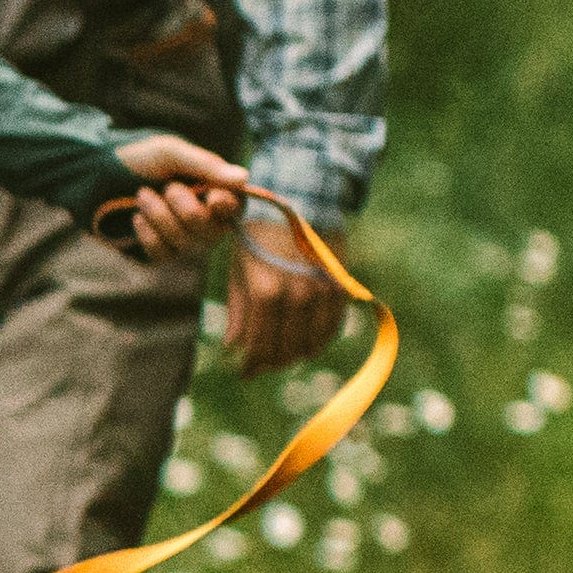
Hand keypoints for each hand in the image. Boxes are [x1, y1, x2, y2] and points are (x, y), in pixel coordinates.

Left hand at [113, 134, 248, 256]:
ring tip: (141, 195)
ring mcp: (182, 240)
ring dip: (159, 216)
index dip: (225, 206)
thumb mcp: (170, 152)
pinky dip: (148, 235)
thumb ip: (205, 166)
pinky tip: (137, 219)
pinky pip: (163, 255)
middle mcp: (204, 220)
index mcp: (213, 190)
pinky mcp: (159, 254)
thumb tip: (243, 178)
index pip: (236, 208)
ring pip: (184, 243)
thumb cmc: (140, 159)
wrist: (99, 176)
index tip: (212, 196)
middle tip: (166, 187)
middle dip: (184, 208)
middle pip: (210, 232)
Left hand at [222, 219, 344, 378]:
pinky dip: (316, 342)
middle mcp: (297, 296)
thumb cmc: (261, 235)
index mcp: (266, 291)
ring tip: (280, 355)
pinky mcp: (340, 289)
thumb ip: (238, 310)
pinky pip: (330, 329)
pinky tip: (304, 344)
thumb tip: (232, 347)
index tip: (244, 372)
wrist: (302, 199)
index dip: (251, 365)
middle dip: (269, 363)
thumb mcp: (239, 269)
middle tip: (259, 366)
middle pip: (285, 351)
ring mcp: (322, 293)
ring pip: (309, 345)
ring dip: (293, 356)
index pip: (259, 346)